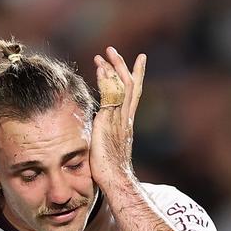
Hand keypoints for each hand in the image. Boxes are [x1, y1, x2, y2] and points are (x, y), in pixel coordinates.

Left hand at [90, 46, 146, 190]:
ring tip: (106, 51)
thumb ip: (103, 137)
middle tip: (113, 50)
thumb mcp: (106, 149)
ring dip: (114, 67)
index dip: (134, 78)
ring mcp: (119, 119)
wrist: (116, 180)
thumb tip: (95, 136)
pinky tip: (101, 67)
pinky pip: (110, 95)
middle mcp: (126, 118)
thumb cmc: (110, 172)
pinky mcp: (109, 121)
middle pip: (130, 86)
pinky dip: (106, 79)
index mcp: (126, 124)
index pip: (132, 96)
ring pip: (122, 86)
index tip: (136, 62)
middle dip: (123, 66)